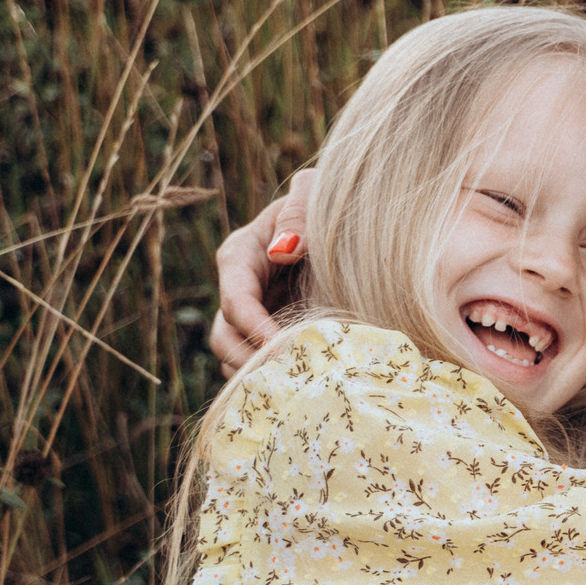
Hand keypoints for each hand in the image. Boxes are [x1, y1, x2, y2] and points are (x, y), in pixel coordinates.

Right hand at [212, 169, 314, 374]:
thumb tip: (281, 251)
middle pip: (225, 337)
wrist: (361, 234)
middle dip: (250, 360)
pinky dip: (276, 384)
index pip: (234, 298)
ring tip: (296, 388)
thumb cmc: (334, 207)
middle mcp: (242, 291)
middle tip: (289, 377)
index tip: (280, 347)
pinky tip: (306, 390)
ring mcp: (256, 319)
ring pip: (236, 360)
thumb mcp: (317, 195)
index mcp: (243, 256)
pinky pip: (261, 371)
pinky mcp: (275, 339)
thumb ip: (299, 212)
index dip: (252, 325)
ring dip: (260, 378)